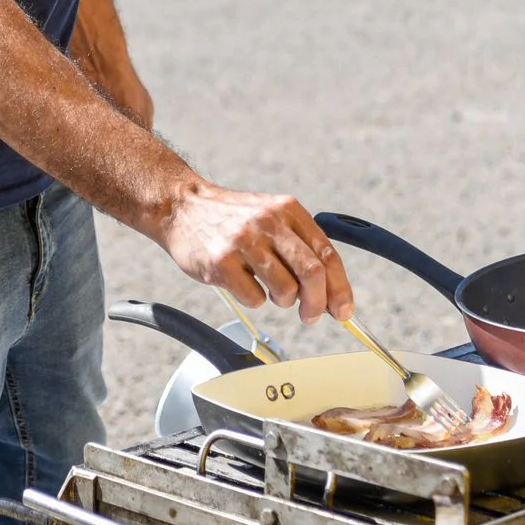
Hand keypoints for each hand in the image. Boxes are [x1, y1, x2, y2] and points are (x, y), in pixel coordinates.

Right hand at [155, 186, 354, 322]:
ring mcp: (244, 241)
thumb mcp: (271, 217)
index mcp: (287, 209)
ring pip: (286, 290)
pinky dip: (255, 300)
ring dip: (284, 301)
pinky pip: (254, 298)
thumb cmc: (231, 220)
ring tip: (271, 292)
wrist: (181, 208)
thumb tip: (331, 293)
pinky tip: (245, 285)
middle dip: (318, 303)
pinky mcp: (221, 262)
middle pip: (312, 273)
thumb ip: (300, 247)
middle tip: (311, 316)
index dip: (340, 288)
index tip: (342, 310)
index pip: (327, 254)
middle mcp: (268, 222)